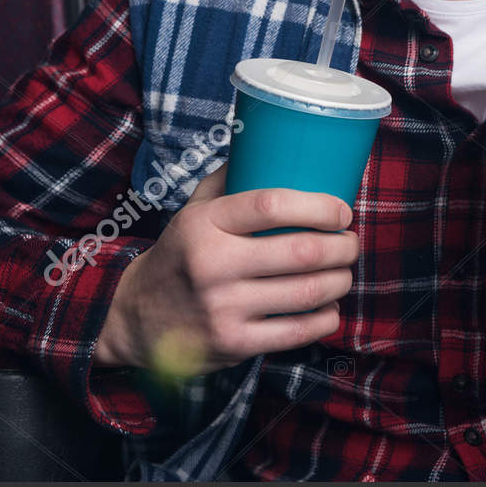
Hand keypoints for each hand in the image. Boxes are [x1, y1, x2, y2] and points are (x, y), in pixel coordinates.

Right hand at [94, 165, 359, 375]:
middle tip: (350, 243)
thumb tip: (267, 143)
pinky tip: (329, 308)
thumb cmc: (180, 255)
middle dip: (342, 247)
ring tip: (344, 273)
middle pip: (302, 251)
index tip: (341, 211)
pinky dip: (325, 318)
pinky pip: (298, 332)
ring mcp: (223, 307)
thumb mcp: (191, 210)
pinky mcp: (233, 343)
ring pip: (308, 292)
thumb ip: (227, 180)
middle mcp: (213, 264)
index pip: (273, 204)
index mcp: (205, 223)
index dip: (319, 206)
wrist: (135, 317)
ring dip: (341, 281)